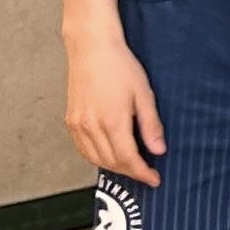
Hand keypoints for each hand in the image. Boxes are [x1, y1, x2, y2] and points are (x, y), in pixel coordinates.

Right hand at [65, 30, 165, 185]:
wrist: (92, 49)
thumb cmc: (121, 67)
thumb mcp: (144, 94)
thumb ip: (151, 125)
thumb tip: (159, 151)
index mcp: (112, 122)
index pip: (128, 159)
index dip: (142, 173)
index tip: (154, 179)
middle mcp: (91, 127)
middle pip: (111, 163)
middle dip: (130, 172)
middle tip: (146, 173)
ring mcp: (77, 125)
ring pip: (95, 159)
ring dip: (114, 167)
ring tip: (131, 166)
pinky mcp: (70, 120)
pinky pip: (83, 149)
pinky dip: (96, 157)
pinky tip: (109, 155)